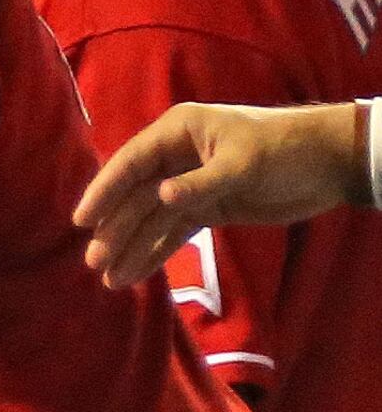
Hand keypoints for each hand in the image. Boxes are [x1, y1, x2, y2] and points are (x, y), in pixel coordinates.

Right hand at [74, 102, 367, 286]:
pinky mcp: (208, 207)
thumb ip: (201, 183)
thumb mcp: (244, 163)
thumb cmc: (285, 148)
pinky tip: (136, 273)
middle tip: (94, 262)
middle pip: (136, 196)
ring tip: (109, 279)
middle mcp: (176, 158)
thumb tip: (161, 198)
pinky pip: (175, 232)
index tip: (82, 221)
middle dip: (115, 230)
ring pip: (152, 219)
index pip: (131, 163)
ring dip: (131, 247)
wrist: (328, 162)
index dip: (104, 191)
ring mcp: (191, 184)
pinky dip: (156, 252)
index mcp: (178, 133)